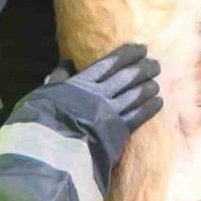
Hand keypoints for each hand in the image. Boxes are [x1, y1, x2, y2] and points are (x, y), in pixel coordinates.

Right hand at [45, 43, 162, 134]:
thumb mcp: (45, 94)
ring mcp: (111, 113)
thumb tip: (65, 63)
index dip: (128, 54)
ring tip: (156, 83)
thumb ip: (58, 79)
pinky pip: (139, 116)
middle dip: (144, 69)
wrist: (51, 151)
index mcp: (83, 82)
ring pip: (136, 95)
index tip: (141, 49)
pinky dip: (150, 107)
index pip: (111, 63)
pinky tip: (158, 102)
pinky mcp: (118, 132)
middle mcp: (101, 94)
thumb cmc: (42, 121)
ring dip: (148, 87)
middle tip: (155, 64)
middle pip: (128, 77)